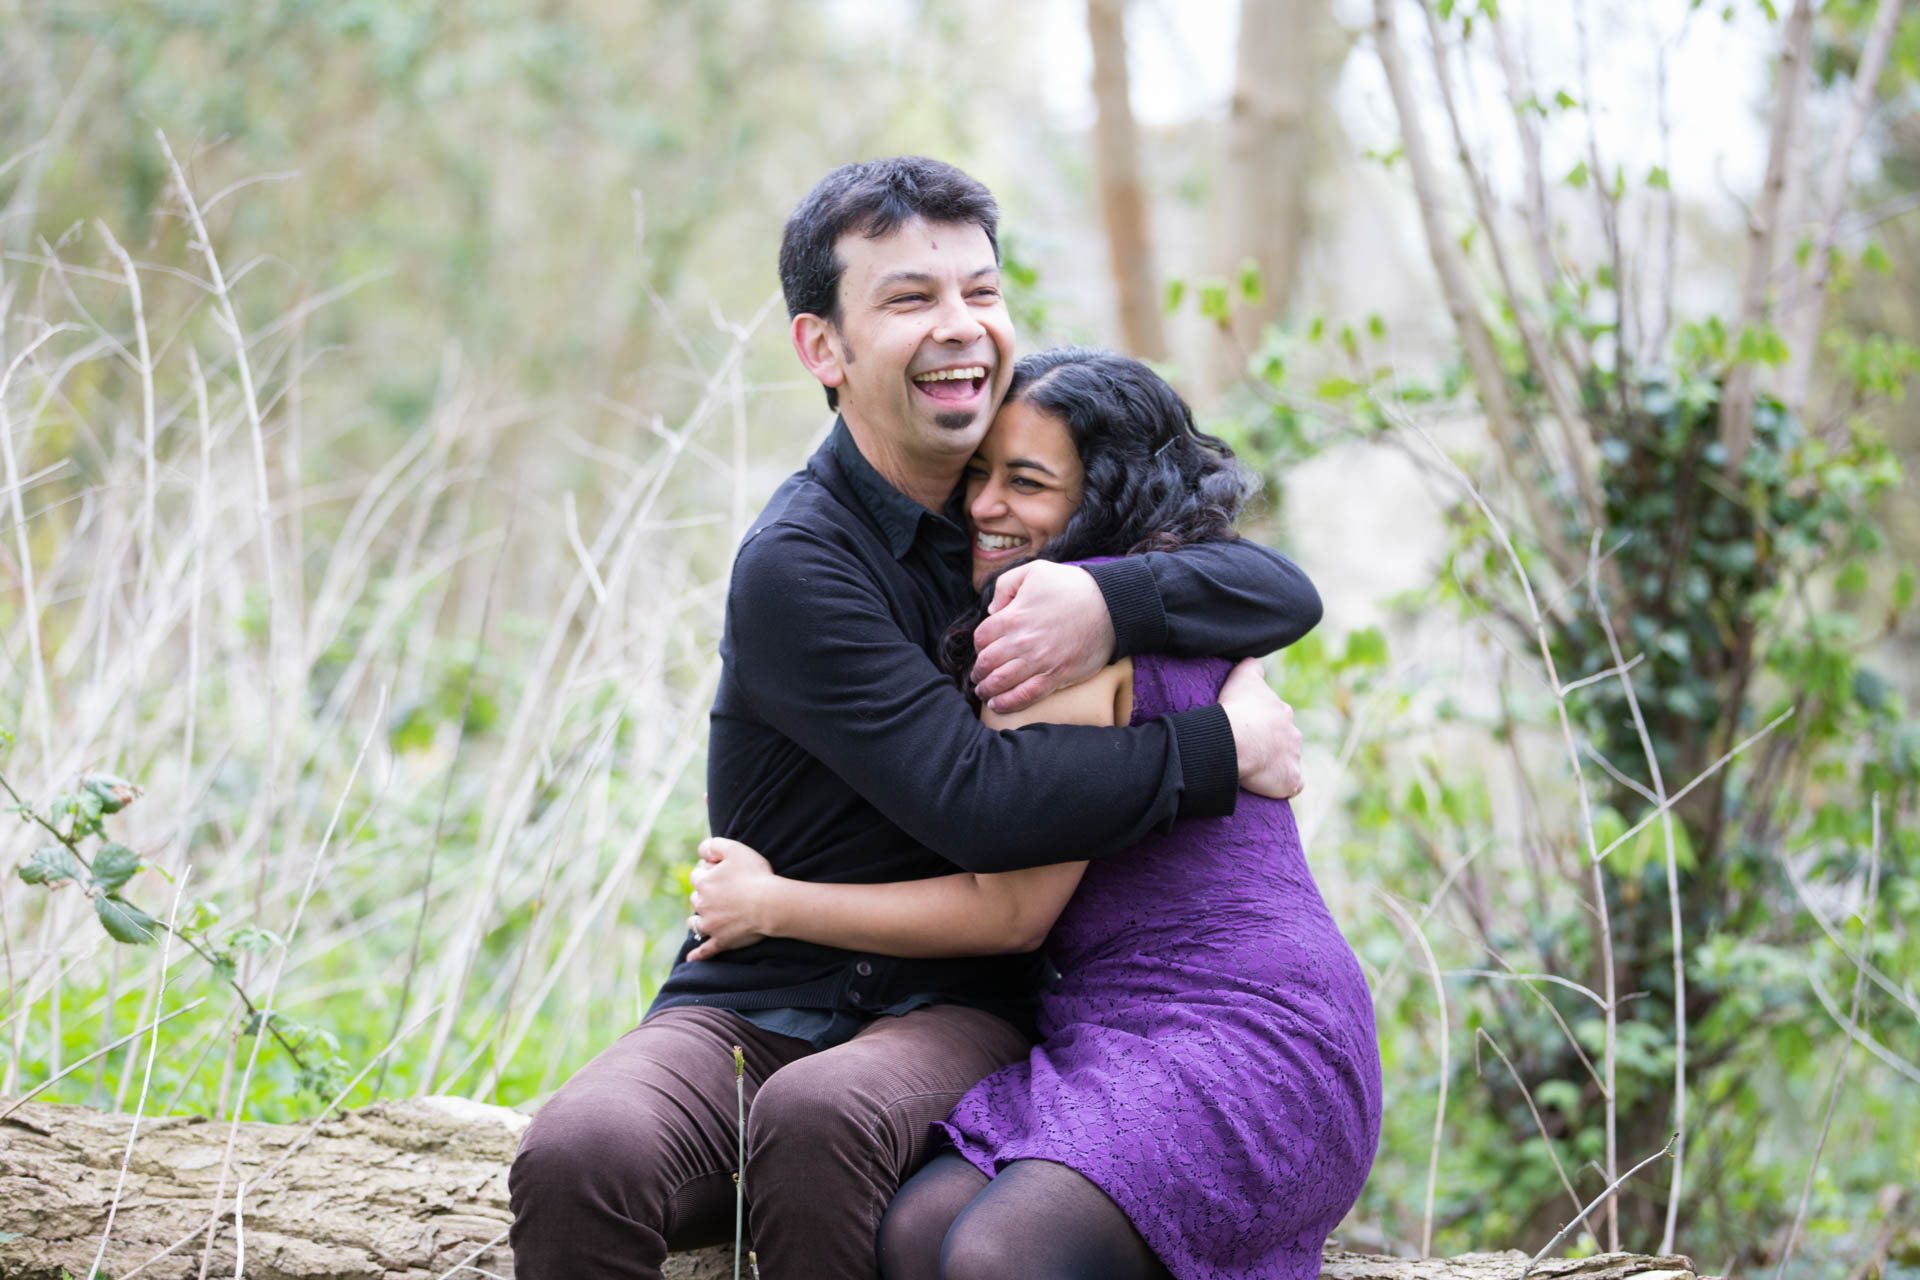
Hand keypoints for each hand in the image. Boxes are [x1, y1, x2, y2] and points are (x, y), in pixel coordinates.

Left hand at [687, 837, 777, 960]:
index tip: (722, 871)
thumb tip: (701, 850)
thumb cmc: (755, 875)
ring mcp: (710, 925)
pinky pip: (706, 950)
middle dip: (704, 894)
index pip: (697, 874)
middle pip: (696, 898)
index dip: (709, 870)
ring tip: (705, 917)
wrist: (770, 904)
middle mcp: (702, 904)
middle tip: (723, 892)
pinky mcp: (721, 940)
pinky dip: (698, 954)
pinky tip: (691, 958)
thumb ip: (713, 845)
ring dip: (698, 919)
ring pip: (695, 922)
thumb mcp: (734, 849)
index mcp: (703, 882)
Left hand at [970, 561, 1115, 713]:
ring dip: (987, 689)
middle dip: (978, 671)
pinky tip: (998, 705)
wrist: (1111, 605)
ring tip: (983, 692)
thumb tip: (992, 610)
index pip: (981, 637)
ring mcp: (1040, 661)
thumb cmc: (1072, 586)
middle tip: (977, 676)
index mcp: (1014, 616)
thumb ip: (1005, 585)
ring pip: (1002, 682)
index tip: (983, 649)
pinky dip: (1008, 704)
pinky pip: (1026, 695)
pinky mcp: (1057, 676)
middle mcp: (1022, 642)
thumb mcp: (1034, 571)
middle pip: (987, 663)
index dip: (978, 645)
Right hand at [1218, 658, 1304, 799]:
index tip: (1245, 729)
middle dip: (1270, 745)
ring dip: (1275, 765)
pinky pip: (1291, 785)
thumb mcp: (1243, 676)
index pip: (1276, 718)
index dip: (1261, 724)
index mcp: (1282, 712)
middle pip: (1284, 741)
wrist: (1236, 739)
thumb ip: (1252, 667)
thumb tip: (1254, 662)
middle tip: (1248, 750)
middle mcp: (1293, 734)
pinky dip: (1283, 785)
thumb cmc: (1237, 708)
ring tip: (1253, 769)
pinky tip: (1269, 785)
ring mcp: (1294, 758)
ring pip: (1288, 762)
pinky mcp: (1291, 779)